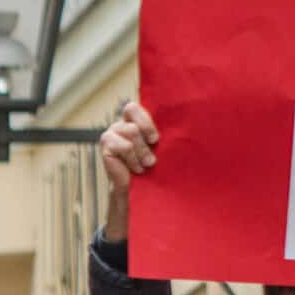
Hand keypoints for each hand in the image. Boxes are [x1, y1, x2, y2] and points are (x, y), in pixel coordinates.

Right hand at [98, 102, 157, 241]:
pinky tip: (136, 168)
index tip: (157, 139)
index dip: (147, 118)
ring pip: (131, 131)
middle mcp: (121, 123)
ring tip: (147, 164)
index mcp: (135, 119)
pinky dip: (132, 159)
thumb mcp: (160, 146)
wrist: (139, 189)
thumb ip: (162, 133)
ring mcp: (111, 133)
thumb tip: (189, 119)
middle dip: (146, 130)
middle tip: (154, 147)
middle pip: (131, 110)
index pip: (136, 105)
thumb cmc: (154, 165)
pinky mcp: (105, 145)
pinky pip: (123, 146)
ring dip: (142, 151)